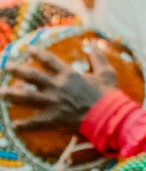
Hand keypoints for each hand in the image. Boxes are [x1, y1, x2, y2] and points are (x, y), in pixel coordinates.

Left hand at [2, 43, 116, 128]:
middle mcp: (57, 86)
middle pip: (32, 76)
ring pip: (27, 98)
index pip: (48, 60)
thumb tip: (93, 44)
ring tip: (1, 92)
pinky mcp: (54, 119)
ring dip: (12, 95)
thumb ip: (98, 58)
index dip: (36, 53)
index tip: (27, 49)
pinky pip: (35, 123)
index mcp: (69, 75)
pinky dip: (24, 125)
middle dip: (17, 70)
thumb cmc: (109, 95)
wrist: (110, 116)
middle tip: (6, 66)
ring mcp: (54, 103)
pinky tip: (13, 126)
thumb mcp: (107, 73)